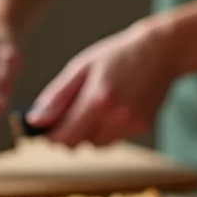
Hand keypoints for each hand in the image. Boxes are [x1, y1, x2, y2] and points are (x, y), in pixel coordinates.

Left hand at [26, 21, 178, 147]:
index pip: (65, 136)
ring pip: (98, 144)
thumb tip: (35, 121)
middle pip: (81, 144)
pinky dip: (109, 128)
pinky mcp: (144, 126)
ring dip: (90, 133)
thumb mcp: (81, 68)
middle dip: (70, 134)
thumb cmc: (117, 55)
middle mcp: (117, 116)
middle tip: (70, 114)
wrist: (160, 51)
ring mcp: (133, 124)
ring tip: (95, 106)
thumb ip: (57, 97)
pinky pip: (116, 138)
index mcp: (97, 99)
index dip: (52, 136)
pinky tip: (115, 106)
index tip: (47, 129)